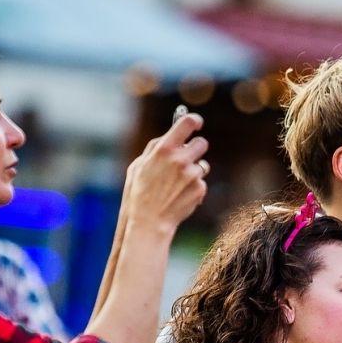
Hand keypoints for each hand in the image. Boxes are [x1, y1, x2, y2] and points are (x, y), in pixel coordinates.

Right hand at [122, 111, 208, 235]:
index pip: (186, 123)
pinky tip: (180, 196)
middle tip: (188, 157)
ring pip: (203, 165)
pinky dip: (194, 188)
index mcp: (164, 149)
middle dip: (196, 149)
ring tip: (178, 184)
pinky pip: (202, 182)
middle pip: (202, 143)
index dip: (194, 120)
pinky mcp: (199, 189)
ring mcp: (192, 174)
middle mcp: (180, 159)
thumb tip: (168, 136)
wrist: (150, 222)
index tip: (196, 123)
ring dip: (194, 171)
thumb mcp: (139, 166)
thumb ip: (154, 148)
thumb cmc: (140, 193)